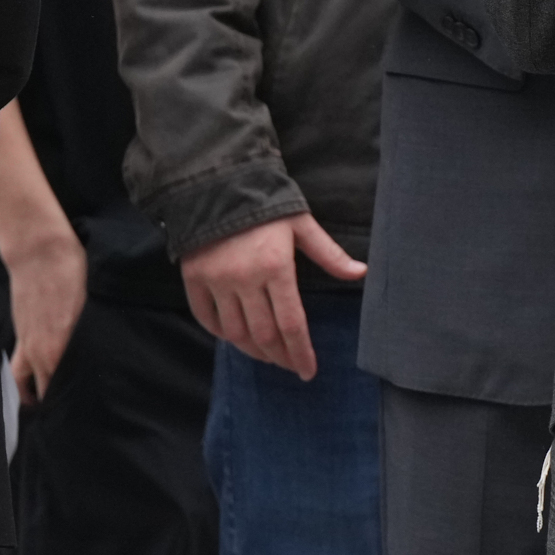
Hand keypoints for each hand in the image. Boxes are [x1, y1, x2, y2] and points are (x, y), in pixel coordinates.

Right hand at [0, 214, 87, 405]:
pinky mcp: (20, 336)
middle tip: (77, 416)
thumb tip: (108, 350)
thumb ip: (97, 332)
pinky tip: (31, 392)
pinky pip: (18, 371)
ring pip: (30, 385)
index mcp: (65, 346)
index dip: (82, 399)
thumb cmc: (72, 271)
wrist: (38, 252)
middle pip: (52, 390)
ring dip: (40, 398)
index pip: (73, 385)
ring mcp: (29, 345)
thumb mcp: (95, 303)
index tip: (92, 410)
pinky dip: (24, 385)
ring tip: (50, 411)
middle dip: (62, 404)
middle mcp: (44, 352)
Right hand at [181, 212, 366, 378]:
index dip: (300, 352)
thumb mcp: (303, 225)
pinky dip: (221, 333)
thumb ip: (330, 254)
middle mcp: (245, 279)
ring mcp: (216, 281)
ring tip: (268, 356)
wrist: (219, 182)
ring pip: (235, 332)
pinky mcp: (194, 278)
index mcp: (276, 267)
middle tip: (290, 366)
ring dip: (253, 350)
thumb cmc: (268, 204)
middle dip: (280, 357)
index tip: (308, 372)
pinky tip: (236, 339)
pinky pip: (206, 317)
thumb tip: (361, 273)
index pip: (291, 323)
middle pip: (264, 334)